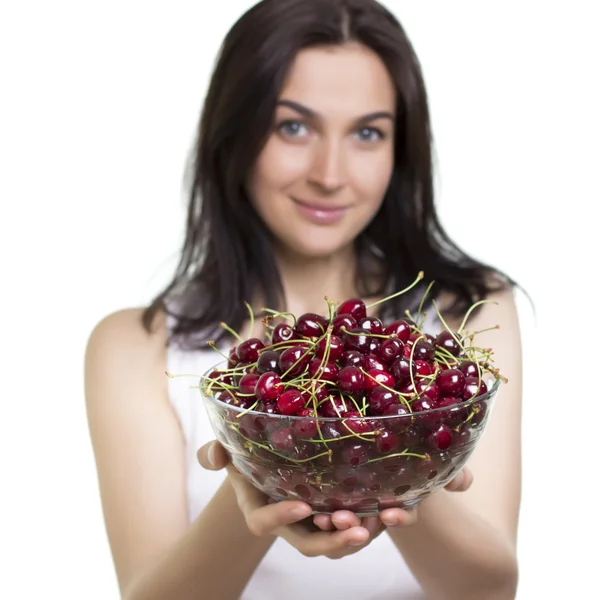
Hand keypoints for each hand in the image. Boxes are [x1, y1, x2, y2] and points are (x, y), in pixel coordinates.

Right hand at [197, 440, 382, 558]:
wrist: (271, 466)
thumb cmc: (249, 457)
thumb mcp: (231, 451)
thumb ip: (216, 452)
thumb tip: (214, 454)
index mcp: (260, 509)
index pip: (264, 522)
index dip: (281, 518)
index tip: (302, 505)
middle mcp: (289, 524)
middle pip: (310, 544)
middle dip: (332, 541)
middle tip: (355, 529)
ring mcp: (313, 524)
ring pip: (335, 543)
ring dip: (356, 537)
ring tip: (377, 522)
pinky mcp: (334, 516)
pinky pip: (352, 529)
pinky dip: (371, 524)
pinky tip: (389, 509)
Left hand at [312, 467, 473, 531]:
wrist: (368, 448)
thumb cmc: (402, 456)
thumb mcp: (422, 459)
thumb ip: (448, 471)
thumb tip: (466, 483)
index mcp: (398, 503)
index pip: (404, 515)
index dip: (400, 518)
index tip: (390, 514)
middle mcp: (374, 511)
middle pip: (368, 527)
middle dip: (356, 527)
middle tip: (342, 518)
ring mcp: (352, 509)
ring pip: (342, 529)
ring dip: (334, 526)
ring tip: (325, 517)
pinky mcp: (328, 501)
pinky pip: (321, 519)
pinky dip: (316, 515)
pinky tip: (306, 508)